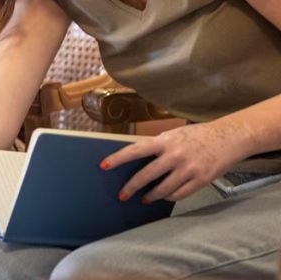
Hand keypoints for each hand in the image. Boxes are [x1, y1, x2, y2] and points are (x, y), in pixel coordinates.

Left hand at [101, 123, 241, 203]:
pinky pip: (180, 194)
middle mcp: (175, 155)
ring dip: (151, 195)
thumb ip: (157, 146)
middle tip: (122, 195)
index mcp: (165, 141)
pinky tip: (164, 196)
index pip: (135, 150)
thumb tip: (137, 159)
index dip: (118, 158)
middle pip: (147, 175)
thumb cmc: (197, 135)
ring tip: (144, 198)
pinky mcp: (201, 179)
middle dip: (132, 187)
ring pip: (163, 189)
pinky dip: (169, 196)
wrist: (229, 137)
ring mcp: (189, 168)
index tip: (104, 166)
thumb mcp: (174, 134)